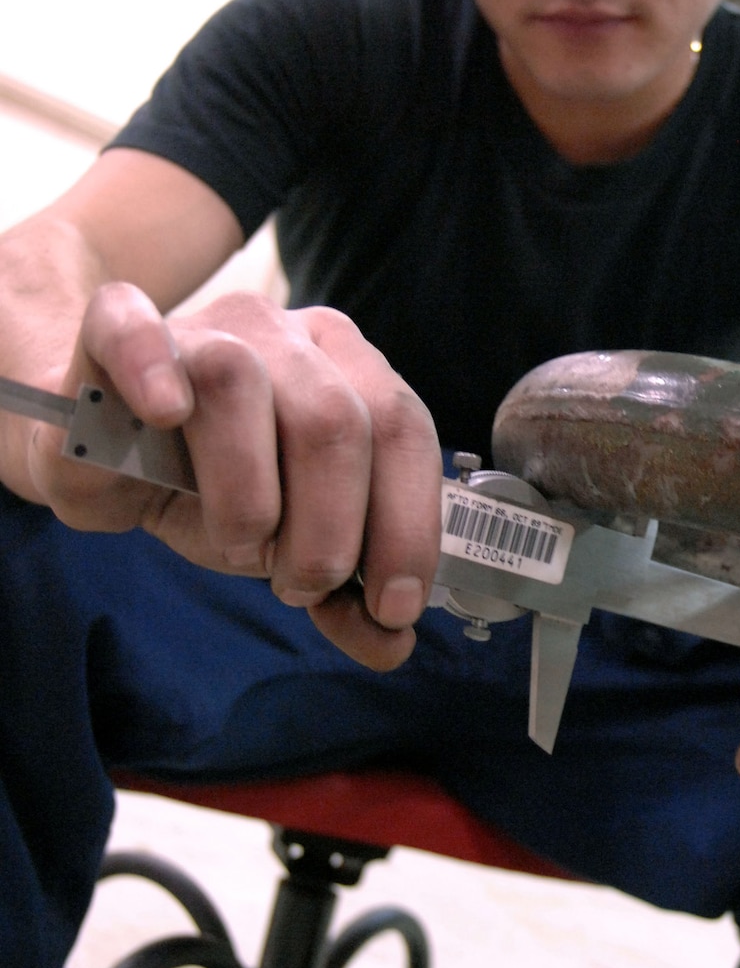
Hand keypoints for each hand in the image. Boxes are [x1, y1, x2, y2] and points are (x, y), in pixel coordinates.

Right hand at [28, 282, 441, 670]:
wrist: (106, 451)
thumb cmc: (213, 489)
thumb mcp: (289, 546)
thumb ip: (342, 593)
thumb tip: (390, 641)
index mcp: (350, 370)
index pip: (404, 431)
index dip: (406, 526)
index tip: (392, 605)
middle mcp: (288, 336)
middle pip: (333, 419)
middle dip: (328, 530)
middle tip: (298, 584)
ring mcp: (203, 326)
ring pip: (238, 384)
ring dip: (245, 495)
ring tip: (239, 544)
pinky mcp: (115, 330)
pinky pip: (131, 327)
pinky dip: (150, 368)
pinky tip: (165, 413)